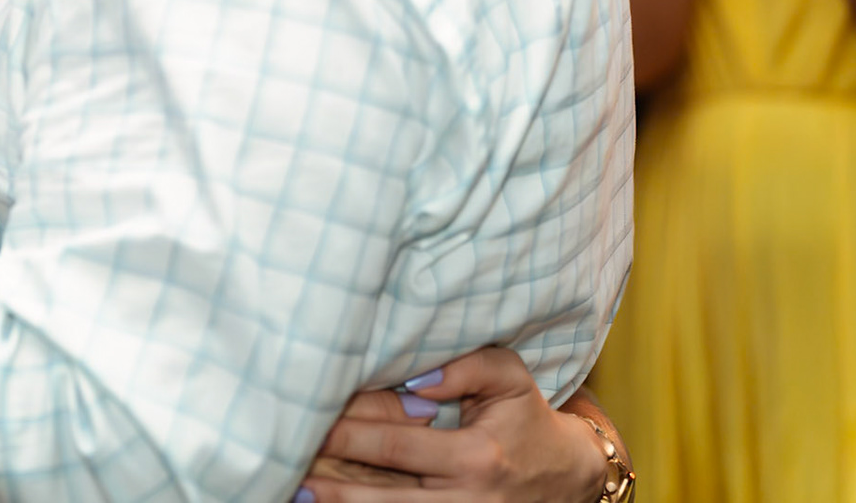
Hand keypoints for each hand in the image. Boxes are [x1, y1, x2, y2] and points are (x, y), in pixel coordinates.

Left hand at [300, 348, 607, 502]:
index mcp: (476, 456)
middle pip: (382, 493)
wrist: (568, 476)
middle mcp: (466, 498)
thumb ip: (467, 365)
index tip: (311, 421)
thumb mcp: (510, 377)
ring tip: (294, 493)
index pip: (397, 445)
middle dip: (332, 481)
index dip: (350, 435)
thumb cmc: (525, 417)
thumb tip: (416, 379)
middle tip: (286, 464)